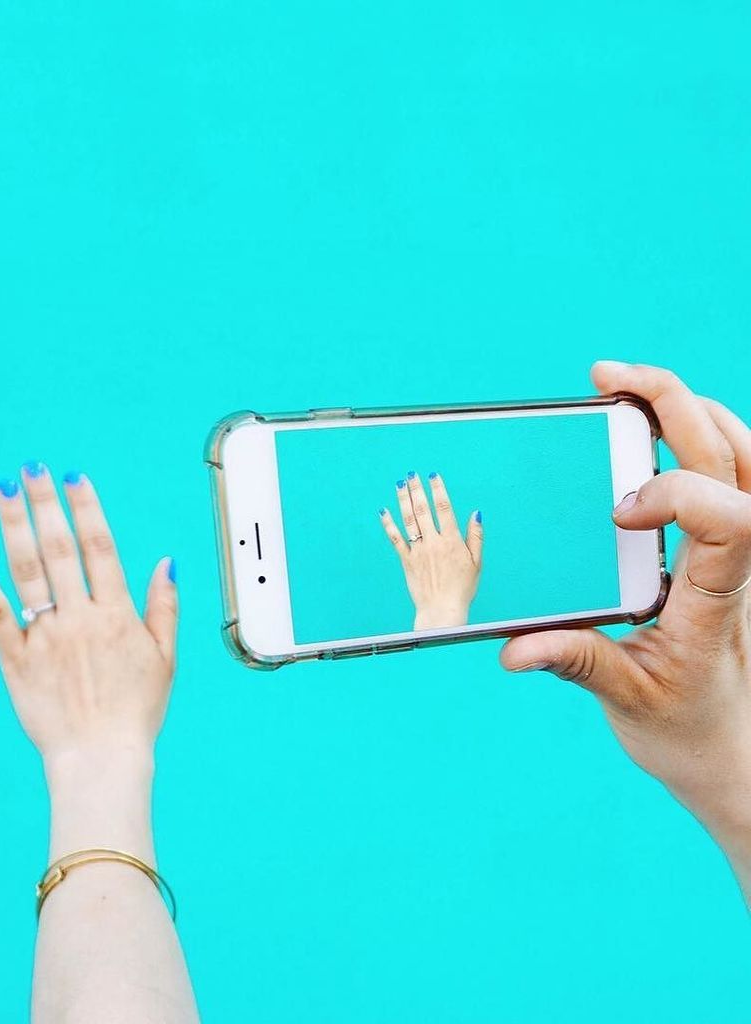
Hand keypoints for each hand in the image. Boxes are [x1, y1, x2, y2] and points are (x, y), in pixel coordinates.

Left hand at [0, 465, 177, 767]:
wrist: (101, 758)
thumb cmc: (136, 711)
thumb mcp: (165, 657)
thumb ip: (164, 606)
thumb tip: (166, 561)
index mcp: (116, 614)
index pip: (99, 547)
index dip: (85, 507)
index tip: (73, 476)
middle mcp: (79, 617)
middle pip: (59, 548)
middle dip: (45, 503)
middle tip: (32, 468)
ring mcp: (45, 636)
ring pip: (26, 570)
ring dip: (14, 526)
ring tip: (4, 489)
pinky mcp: (15, 658)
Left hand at [380, 471, 482, 629]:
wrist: (442, 610)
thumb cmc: (462, 588)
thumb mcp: (476, 562)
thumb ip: (476, 536)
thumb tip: (476, 513)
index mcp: (452, 541)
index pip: (444, 508)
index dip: (438, 490)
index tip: (433, 476)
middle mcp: (433, 542)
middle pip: (423, 510)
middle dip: (417, 490)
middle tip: (411, 474)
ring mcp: (418, 551)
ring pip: (409, 520)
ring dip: (403, 500)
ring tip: (400, 484)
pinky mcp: (406, 560)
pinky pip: (395, 539)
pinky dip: (389, 524)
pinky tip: (383, 511)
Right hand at [500, 362, 750, 899]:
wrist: (728, 745)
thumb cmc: (684, 725)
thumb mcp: (627, 698)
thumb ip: (575, 661)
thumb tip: (514, 650)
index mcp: (717, 596)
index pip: (731, 518)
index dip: (679, 494)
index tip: (622, 513)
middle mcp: (736, 561)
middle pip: (732, 455)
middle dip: (672, 402)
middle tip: (607, 376)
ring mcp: (734, 548)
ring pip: (742, 450)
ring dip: (690, 408)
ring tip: (628, 391)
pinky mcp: (723, 545)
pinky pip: (732, 468)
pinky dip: (699, 431)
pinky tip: (653, 427)